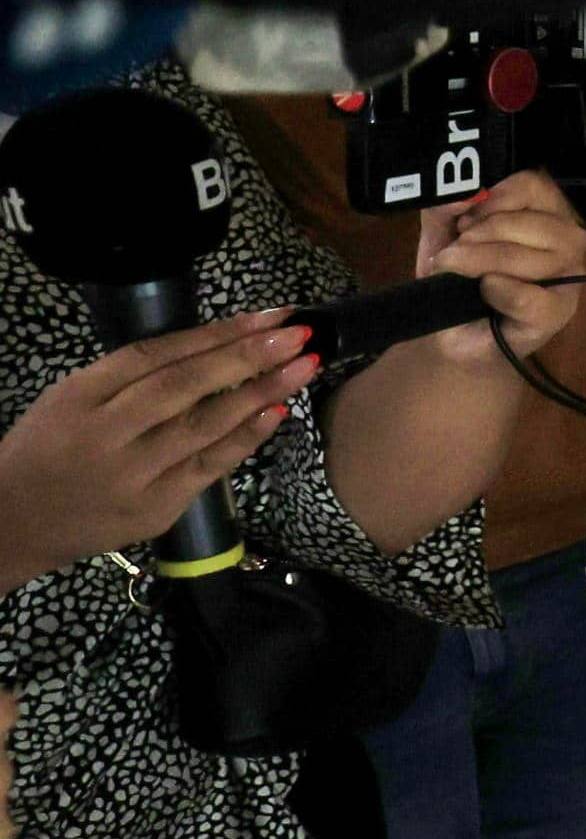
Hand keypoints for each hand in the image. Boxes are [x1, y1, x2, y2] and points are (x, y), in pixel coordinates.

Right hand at [0, 311, 320, 585]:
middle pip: (184, 385)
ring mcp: (132, 473)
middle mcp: (106, 432)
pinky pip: (209, 465)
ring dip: (261, 391)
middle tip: (298, 333)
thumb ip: (129, 378)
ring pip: (204, 425)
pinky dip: (246, 437)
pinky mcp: (155, 507)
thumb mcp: (69, 400)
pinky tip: (277, 411)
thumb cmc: (47, 450)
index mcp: (81, 395)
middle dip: (247, 355)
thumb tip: (213, 347)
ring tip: (304, 365)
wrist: (13, 522)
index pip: (156, 355)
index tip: (267, 316)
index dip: (216, 333)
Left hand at [415, 169, 585, 364]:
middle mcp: (565, 244)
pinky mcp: (557, 315)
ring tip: (458, 270)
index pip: (537, 187)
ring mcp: (567, 281)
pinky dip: (502, 292)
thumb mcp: (440, 236)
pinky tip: (485, 293)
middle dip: (489, 232)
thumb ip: (443, 209)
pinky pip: (533, 297)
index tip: (464, 221)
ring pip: (541, 259)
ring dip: (488, 261)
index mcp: (543, 215)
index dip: (498, 198)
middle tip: (455, 251)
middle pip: (542, 223)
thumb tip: (462, 195)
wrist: (447, 334)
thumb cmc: (455, 280)